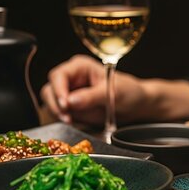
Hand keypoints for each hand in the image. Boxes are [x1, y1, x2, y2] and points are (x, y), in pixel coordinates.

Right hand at [41, 55, 188, 125]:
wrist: (138, 105)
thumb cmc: (129, 92)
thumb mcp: (113, 92)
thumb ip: (91, 96)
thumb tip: (71, 101)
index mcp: (80, 67)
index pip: (59, 76)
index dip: (59, 90)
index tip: (66, 104)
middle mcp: (72, 78)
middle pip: (50, 89)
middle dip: (56, 104)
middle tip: (67, 117)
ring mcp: (70, 93)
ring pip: (51, 102)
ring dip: (58, 113)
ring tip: (71, 121)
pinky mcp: (72, 107)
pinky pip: (59, 113)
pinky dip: (62, 119)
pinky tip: (73, 123)